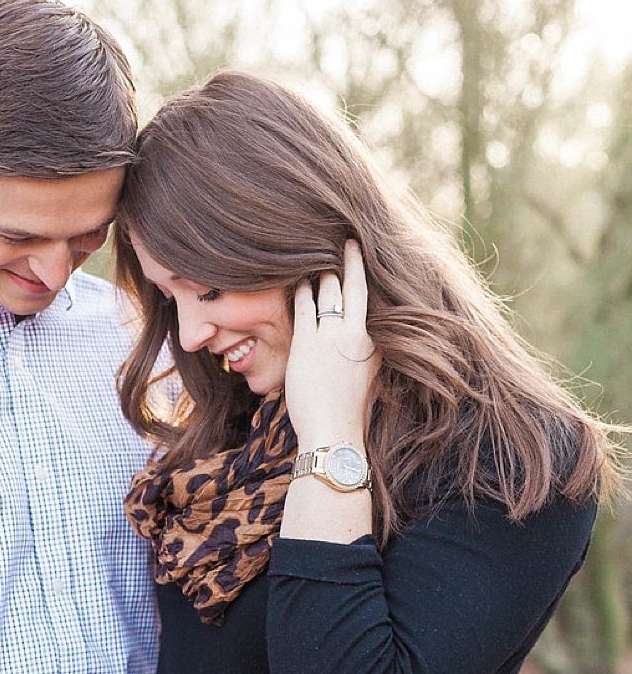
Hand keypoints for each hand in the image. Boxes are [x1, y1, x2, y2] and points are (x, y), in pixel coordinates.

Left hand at [285, 239, 377, 449]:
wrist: (333, 433)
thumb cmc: (348, 411)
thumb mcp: (368, 375)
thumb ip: (365, 350)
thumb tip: (359, 334)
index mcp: (375, 342)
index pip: (369, 297)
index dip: (361, 270)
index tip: (356, 249)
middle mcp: (357, 335)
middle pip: (352, 287)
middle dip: (347, 261)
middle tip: (341, 240)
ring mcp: (332, 338)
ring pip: (328, 292)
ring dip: (321, 275)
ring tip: (315, 261)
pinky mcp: (307, 344)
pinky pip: (304, 306)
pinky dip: (302, 290)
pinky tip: (297, 281)